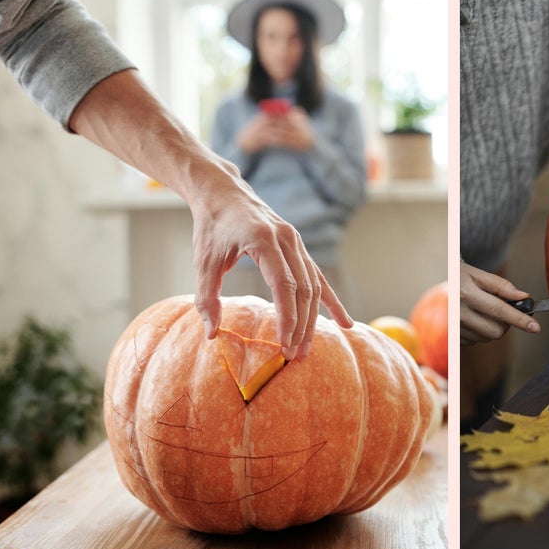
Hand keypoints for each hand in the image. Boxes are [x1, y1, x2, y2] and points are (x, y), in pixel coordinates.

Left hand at [68, 69, 351, 358]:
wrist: (223, 193)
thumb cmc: (211, 227)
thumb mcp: (203, 262)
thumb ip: (207, 297)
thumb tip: (212, 333)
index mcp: (264, 240)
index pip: (284, 284)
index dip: (287, 316)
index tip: (285, 343)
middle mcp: (287, 239)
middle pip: (303, 289)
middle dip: (301, 325)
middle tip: (294, 355)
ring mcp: (297, 242)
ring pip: (314, 286)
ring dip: (313, 319)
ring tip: (305, 348)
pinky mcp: (299, 248)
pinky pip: (319, 278)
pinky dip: (331, 302)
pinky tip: (345, 323)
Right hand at [460, 261, 540, 344]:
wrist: (436, 283)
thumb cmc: (460, 276)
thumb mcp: (478, 274)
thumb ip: (501, 286)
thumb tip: (523, 297)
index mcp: (467, 294)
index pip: (500, 310)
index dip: (520, 319)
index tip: (535, 327)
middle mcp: (458, 313)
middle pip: (496, 330)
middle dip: (507, 324)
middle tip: (504, 311)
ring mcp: (454, 327)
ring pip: (488, 337)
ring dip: (493, 327)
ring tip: (484, 311)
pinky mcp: (452, 337)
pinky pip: (476, 341)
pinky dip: (481, 332)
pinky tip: (474, 318)